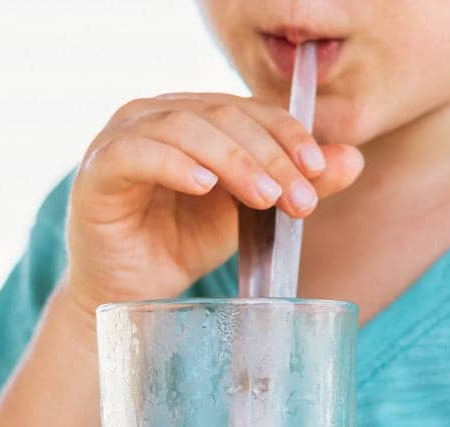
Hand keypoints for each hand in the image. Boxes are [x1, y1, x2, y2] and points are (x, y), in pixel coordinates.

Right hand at [60, 92, 363, 316]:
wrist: (128, 294)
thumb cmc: (179, 245)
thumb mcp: (248, 212)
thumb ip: (293, 182)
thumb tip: (352, 159)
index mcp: (192, 114)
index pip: (248, 109)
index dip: (287, 134)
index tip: (319, 169)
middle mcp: (156, 114)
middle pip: (222, 115)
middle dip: (268, 155)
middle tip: (300, 197)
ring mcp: (122, 137)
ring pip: (185, 128)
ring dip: (232, 160)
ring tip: (264, 197)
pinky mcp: (98, 169)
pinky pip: (137, 153)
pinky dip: (175, 165)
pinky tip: (205, 187)